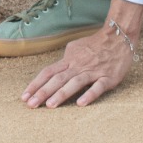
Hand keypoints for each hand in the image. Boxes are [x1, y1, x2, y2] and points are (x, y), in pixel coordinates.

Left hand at [22, 25, 136, 108]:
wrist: (118, 37)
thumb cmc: (95, 45)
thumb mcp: (75, 48)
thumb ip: (65, 59)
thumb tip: (54, 69)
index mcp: (69, 60)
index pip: (48, 72)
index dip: (36, 84)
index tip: (24, 96)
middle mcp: (78, 66)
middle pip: (57, 79)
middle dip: (43, 92)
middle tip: (31, 105)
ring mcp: (93, 71)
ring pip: (74, 83)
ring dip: (61, 94)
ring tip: (50, 106)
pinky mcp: (108, 77)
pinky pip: (98, 87)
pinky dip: (89, 94)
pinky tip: (80, 104)